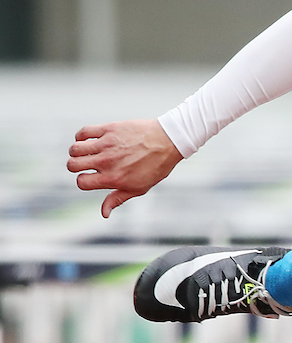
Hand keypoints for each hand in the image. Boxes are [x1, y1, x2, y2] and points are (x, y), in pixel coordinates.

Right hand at [67, 119, 183, 217]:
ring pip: (74, 148)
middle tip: (86, 164)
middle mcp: (107, 161)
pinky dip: (81, 136)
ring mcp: (107, 144)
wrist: (169, 141)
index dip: (83, 181)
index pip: (81, 182)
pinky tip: (89, 140)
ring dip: (77, 151)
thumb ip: (117, 199)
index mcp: (112, 178)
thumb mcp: (139, 187)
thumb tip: (104, 214)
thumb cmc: (156, 166)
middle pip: (72, 165)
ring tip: (87, 152)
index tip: (92, 177)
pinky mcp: (109, 129)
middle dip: (75, 167)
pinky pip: (83, 132)